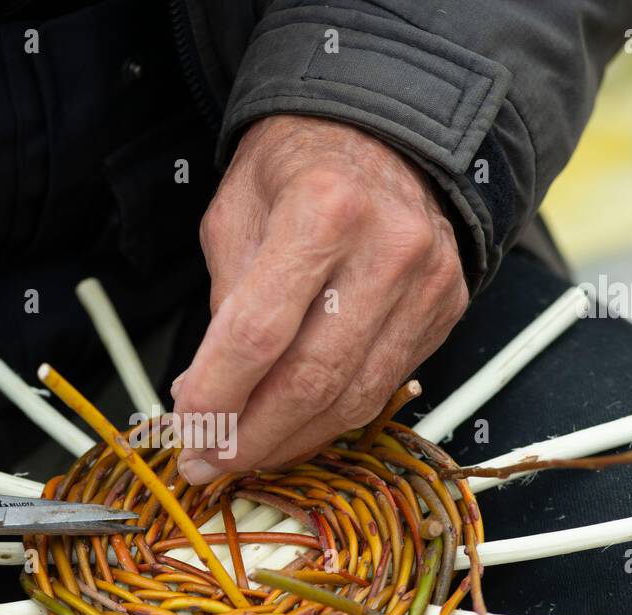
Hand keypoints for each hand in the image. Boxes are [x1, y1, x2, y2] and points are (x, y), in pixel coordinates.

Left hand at [173, 115, 467, 482]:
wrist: (386, 133)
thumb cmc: (298, 169)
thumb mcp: (236, 213)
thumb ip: (224, 303)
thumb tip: (203, 395)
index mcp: (321, 209)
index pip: (259, 333)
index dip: (217, 397)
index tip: (187, 435)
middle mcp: (386, 249)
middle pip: (311, 380)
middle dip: (251, 437)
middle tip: (208, 463)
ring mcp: (426, 284)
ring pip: (353, 400)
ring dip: (290, 441)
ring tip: (243, 455)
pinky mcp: (445, 311)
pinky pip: (382, 389)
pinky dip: (330, 419)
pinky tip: (293, 427)